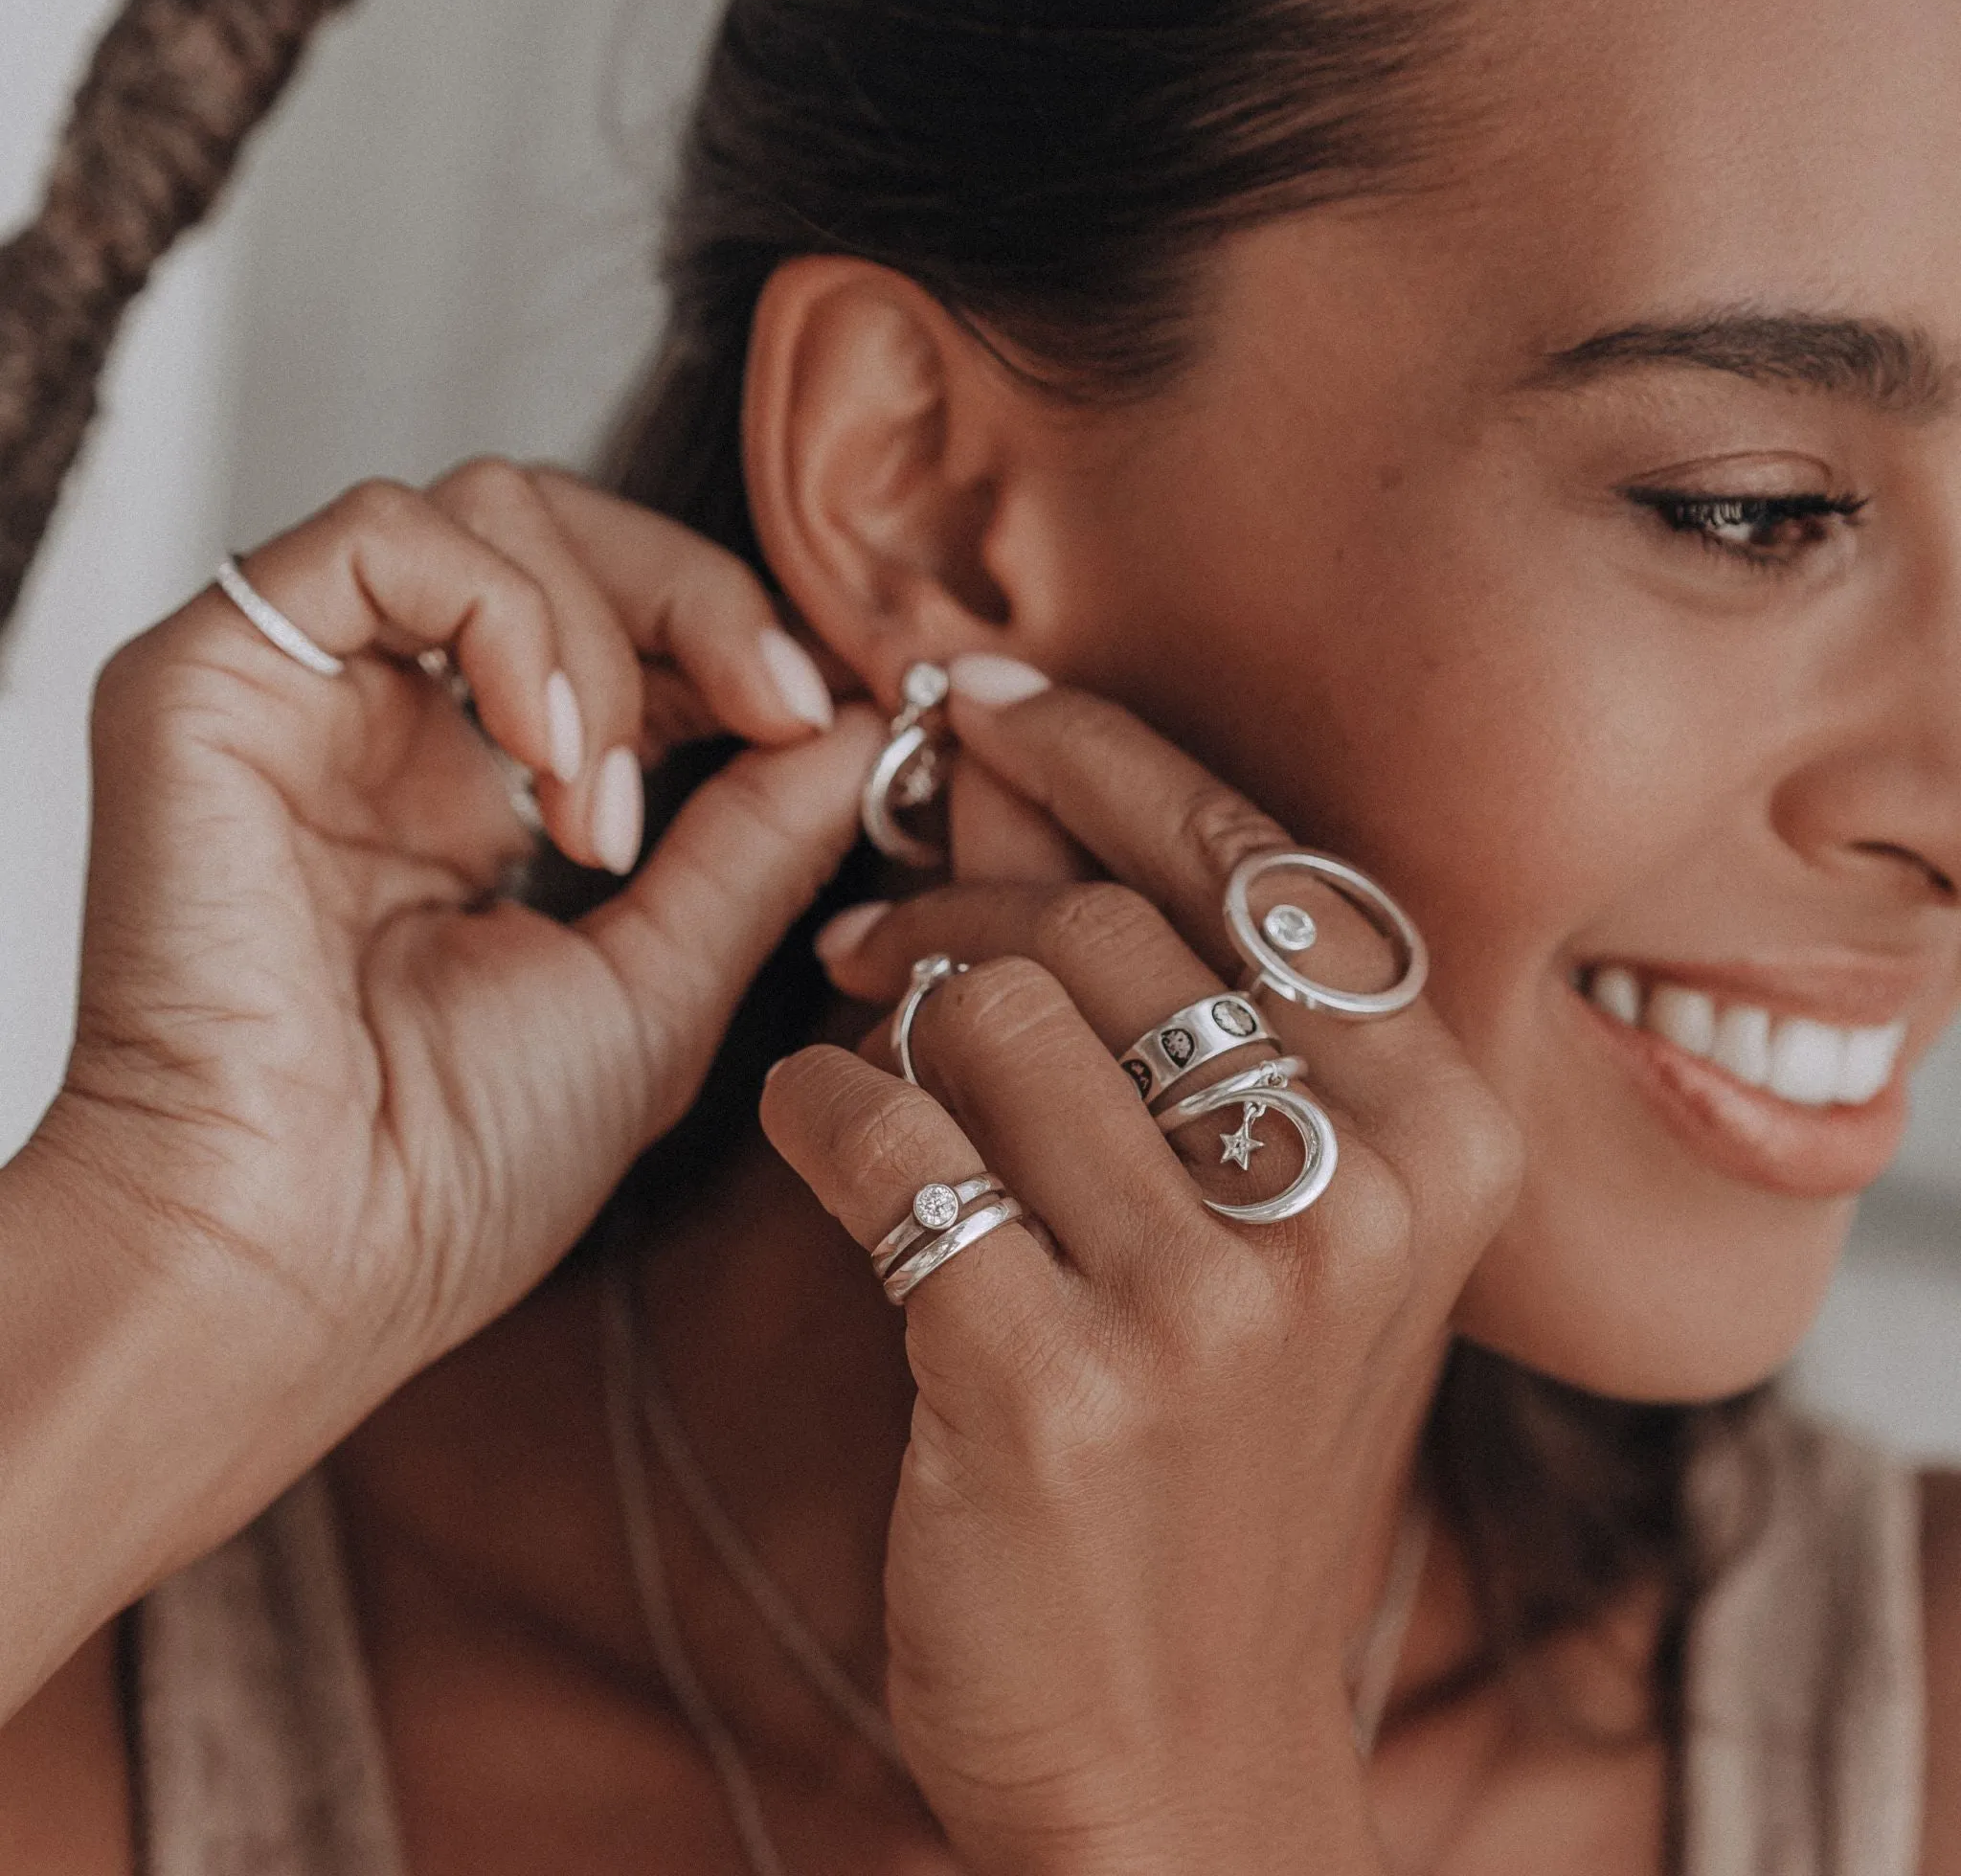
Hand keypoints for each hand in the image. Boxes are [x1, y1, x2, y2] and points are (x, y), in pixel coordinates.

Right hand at [35, 461, 875, 1388]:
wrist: (303, 1262)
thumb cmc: (457, 1167)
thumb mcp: (663, 982)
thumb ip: (754, 839)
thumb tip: (851, 724)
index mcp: (473, 793)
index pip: (616, 621)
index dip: (734, 634)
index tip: (824, 708)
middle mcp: (384, 724)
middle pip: (561, 528)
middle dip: (701, 600)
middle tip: (778, 705)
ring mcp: (299, 692)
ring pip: (487, 510)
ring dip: (604, 641)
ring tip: (608, 816)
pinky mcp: (208, 677)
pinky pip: (377, 538)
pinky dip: (505, 620)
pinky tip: (544, 763)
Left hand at [762, 680, 1520, 1874]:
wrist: (1185, 1748)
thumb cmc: (1225, 1460)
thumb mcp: (1272, 1229)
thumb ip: (1174, 1004)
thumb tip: (1005, 773)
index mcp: (1444, 1131)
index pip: (1253, 863)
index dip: (1100, 754)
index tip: (981, 696)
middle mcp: (1358, 1196)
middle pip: (1100, 925)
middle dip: (955, 896)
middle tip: (874, 926)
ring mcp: (1215, 1298)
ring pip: (984, 1015)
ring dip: (888, 1008)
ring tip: (865, 1051)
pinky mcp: (1057, 1383)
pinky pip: (882, 1143)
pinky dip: (813, 1110)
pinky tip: (810, 1132)